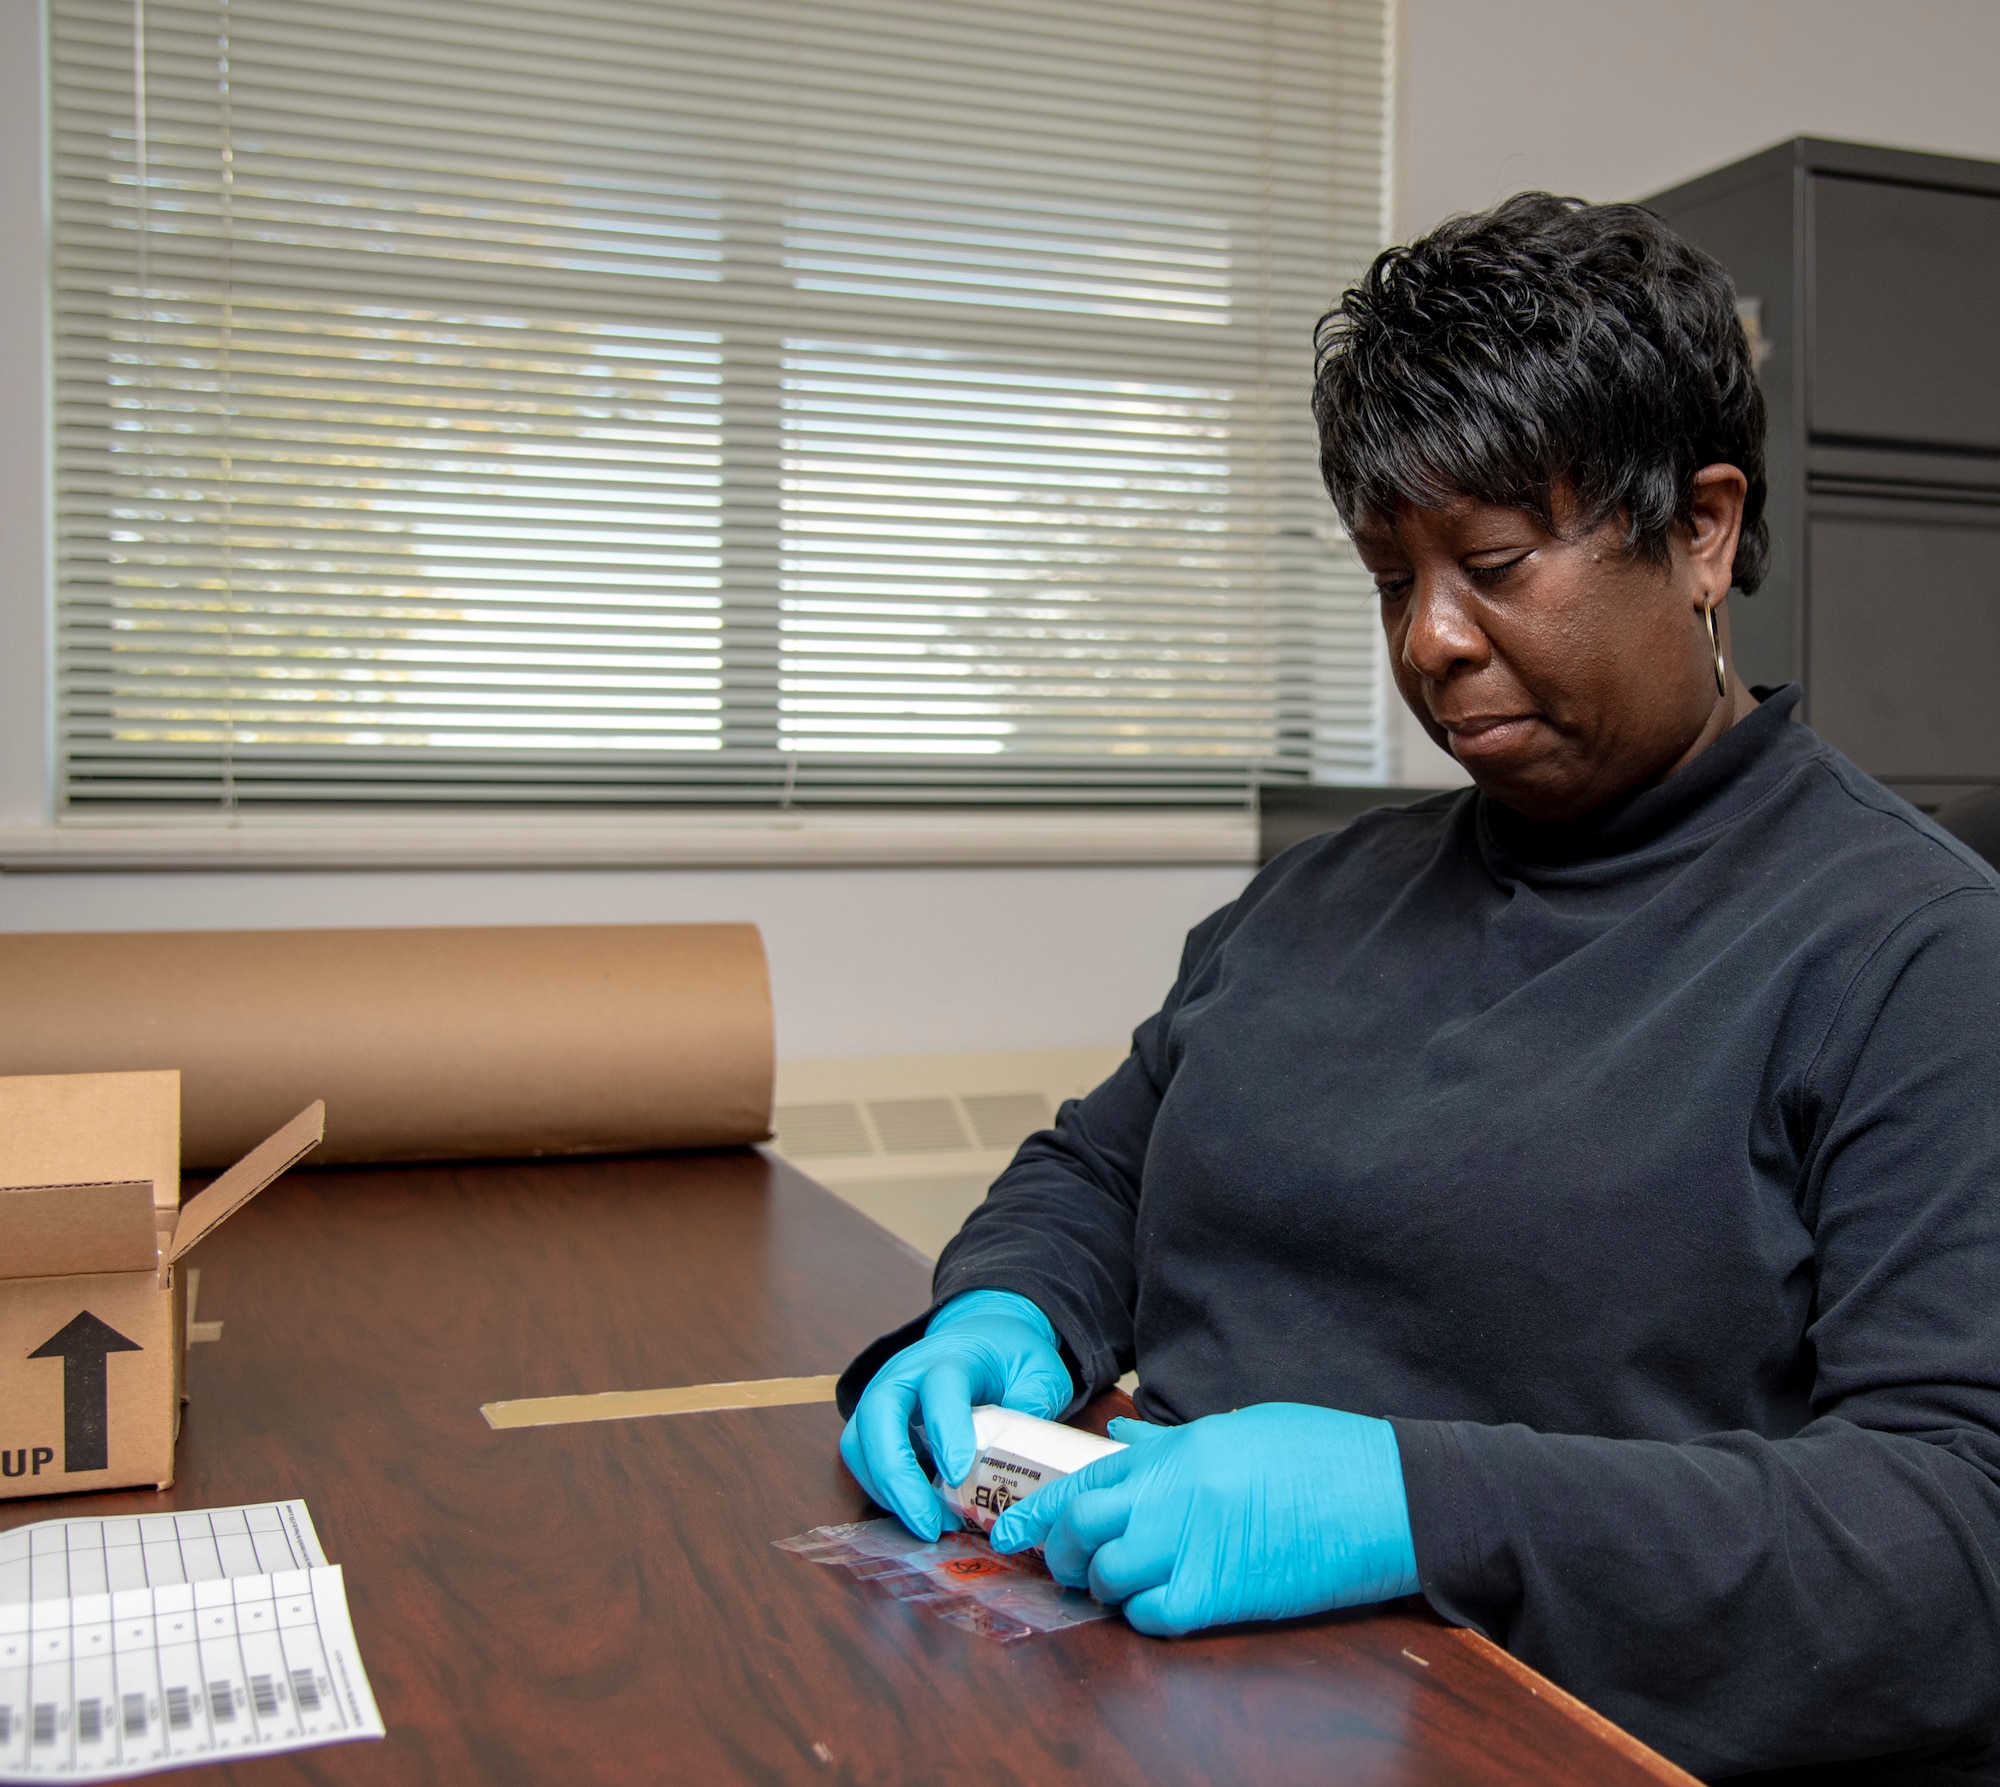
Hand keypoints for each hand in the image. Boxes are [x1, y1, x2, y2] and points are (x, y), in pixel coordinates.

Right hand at [838, 1289, 1072, 1540]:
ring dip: (885, 1489)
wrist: (983, 1332)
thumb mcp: (1039, 1370)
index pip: (940, 1388)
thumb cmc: (1010, 1355)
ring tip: (926, 1523)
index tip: (958, 1475)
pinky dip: (880, 1487)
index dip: (946, 1431)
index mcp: (953, 1356)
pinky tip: (914, 1508)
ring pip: (858, 1439)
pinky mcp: (875, 1417)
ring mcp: (885, 1392)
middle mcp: (907, 1371)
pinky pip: (860, 1454)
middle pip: (879, 1414)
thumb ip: (1034, 1404)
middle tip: (929, 1522)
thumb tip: (1021, 1454)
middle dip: (897, 1474)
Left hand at [989, 1403, 1417, 1635]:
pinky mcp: (1224, 1591)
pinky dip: (1144, 1615)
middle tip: (1072, 1566)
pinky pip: (1154, 1613)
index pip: (1084, 1478)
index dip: (1037, 1512)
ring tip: (1121, 1587)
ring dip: (1105, 1587)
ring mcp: (1196, 1541)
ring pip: (1110, 1574)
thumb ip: (1173, 1443)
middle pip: (1082, 1526)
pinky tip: (1160, 1606)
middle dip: (1065, 1553)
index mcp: (1180, 1447)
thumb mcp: (1241, 1429)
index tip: (1009, 1533)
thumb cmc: (1322, 1453)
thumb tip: (1124, 1440)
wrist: (1388, 1493)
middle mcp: (1175, 1490)